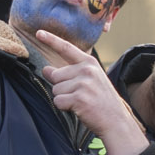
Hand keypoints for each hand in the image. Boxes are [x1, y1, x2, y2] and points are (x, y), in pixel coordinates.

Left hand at [36, 30, 149, 154]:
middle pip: (55, 75)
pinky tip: (78, 109)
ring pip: (56, 90)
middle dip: (61, 87)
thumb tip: (46, 69)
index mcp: (90, 63)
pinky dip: (64, 108)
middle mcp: (87, 70)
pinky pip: (58, 101)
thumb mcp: (90, 81)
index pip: (66, 48)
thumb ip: (70, 73)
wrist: (116, 121)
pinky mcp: (79, 98)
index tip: (38, 33)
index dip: (51, 40)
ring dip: (64, 99)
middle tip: (78, 96)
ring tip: (81, 103)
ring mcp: (83, 84)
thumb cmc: (101, 102)